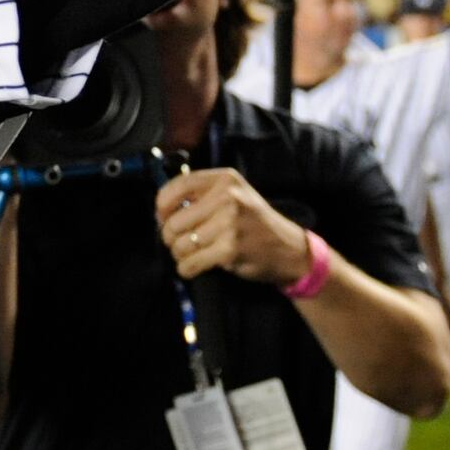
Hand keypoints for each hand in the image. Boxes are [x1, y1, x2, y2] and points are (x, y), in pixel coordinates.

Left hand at [156, 168, 313, 289]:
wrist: (288, 248)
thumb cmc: (254, 222)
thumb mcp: (234, 195)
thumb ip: (202, 195)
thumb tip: (161, 211)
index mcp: (225, 180)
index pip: (177, 187)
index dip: (161, 206)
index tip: (163, 218)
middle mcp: (227, 197)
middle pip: (173, 221)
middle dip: (171, 237)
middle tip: (182, 242)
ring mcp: (229, 224)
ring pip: (179, 245)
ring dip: (180, 255)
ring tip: (192, 254)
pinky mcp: (229, 250)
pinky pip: (189, 263)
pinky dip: (186, 269)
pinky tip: (194, 266)